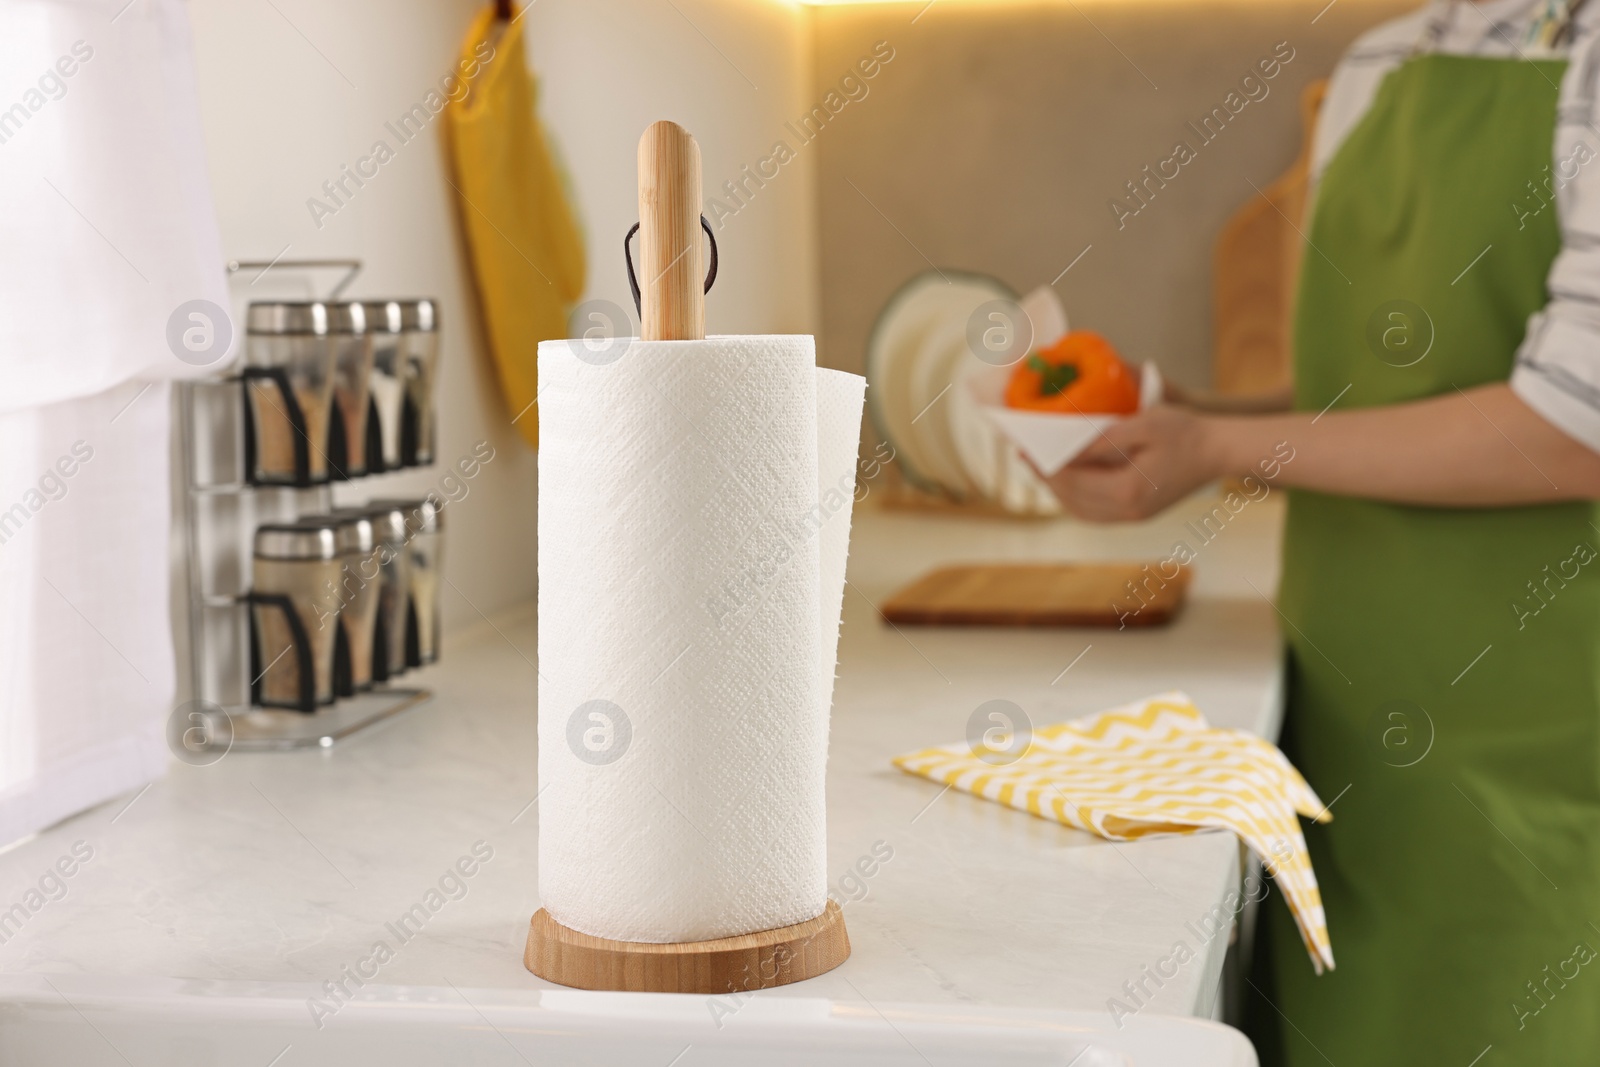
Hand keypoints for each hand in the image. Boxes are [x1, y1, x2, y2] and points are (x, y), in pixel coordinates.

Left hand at [1035, 405, 1225, 521]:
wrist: (1218, 451)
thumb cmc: (1185, 431)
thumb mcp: (1142, 425)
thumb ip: (1103, 439)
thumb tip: (1068, 449)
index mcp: (1128, 490)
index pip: (1072, 482)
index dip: (1046, 467)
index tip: (1026, 449)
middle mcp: (1128, 512)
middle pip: (1072, 500)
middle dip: (1047, 478)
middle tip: (1026, 457)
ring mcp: (1134, 517)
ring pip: (1081, 511)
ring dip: (1059, 491)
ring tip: (1042, 469)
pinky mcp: (1138, 515)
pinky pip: (1096, 513)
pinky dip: (1076, 499)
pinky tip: (1068, 481)